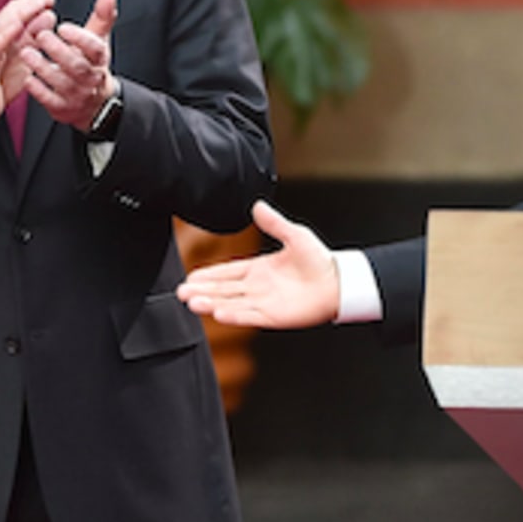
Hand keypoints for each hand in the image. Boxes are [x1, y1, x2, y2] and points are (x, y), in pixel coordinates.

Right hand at [0, 0, 56, 142]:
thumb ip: (33, 40)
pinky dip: (5, 34)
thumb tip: (48, 18)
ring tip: (37, 4)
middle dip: (29, 4)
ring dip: (20, 14)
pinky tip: (17, 26)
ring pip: (1, 26)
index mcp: (1, 37)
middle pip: (9, 15)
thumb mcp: (23, 59)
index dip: (32, 4)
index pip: (15, 14)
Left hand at [24, 0, 117, 130]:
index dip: (80, 38)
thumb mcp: (98, 42)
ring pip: (62, 82)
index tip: (63, 27)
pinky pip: (50, 100)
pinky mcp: (63, 108)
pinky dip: (38, 90)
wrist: (94, 104)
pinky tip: (27, 79)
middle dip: (59, 51)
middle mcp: (90, 78)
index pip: (95, 49)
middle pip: (78, 66)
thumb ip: (102, 18)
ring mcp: (77, 95)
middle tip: (41, 36)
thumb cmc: (91, 65)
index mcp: (99, 60)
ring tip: (27, 52)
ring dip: (44, 68)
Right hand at [178, 201, 341, 328]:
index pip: (226, 272)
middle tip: (181, 292)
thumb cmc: (320, 261)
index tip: (189, 277)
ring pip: (231, 304)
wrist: (340, 283)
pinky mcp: (273, 316)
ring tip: (192, 303)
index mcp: (259, 269)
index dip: (208, 275)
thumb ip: (274, 223)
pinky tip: (219, 314)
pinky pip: (249, 317)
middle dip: (202, 291)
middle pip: (223, 290)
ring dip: (211, 304)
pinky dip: (234, 316)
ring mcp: (264, 303)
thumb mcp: (295, 235)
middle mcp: (258, 288)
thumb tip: (257, 205)